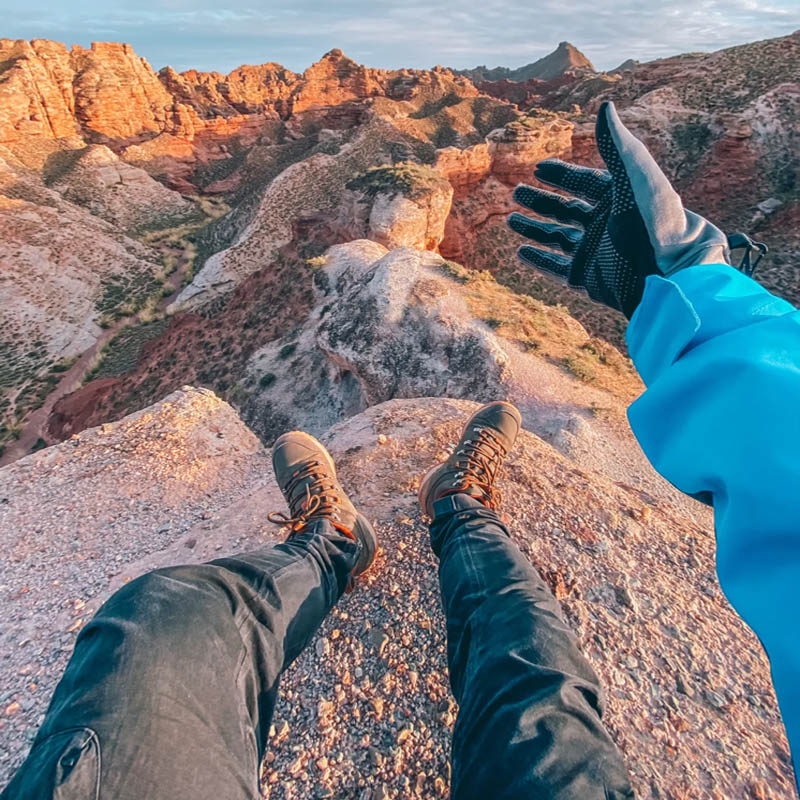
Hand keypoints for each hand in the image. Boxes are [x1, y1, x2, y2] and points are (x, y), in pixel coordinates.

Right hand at [507, 101, 729, 317]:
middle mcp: (604, 225)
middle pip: (566, 209)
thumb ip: (616, 145)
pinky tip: (520, 252)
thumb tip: (605, 106)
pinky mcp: (588, 278)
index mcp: (618, 199)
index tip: (537, 167)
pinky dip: (538, 260)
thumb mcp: (634, 178)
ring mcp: (595, 252)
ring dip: (534, 229)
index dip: (560, 174)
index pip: (584, 182)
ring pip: (557, 238)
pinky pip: (557, 267)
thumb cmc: (655, 223)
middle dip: (542, 200)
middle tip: (516, 191)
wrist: (667, 275)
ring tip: (510, 221)